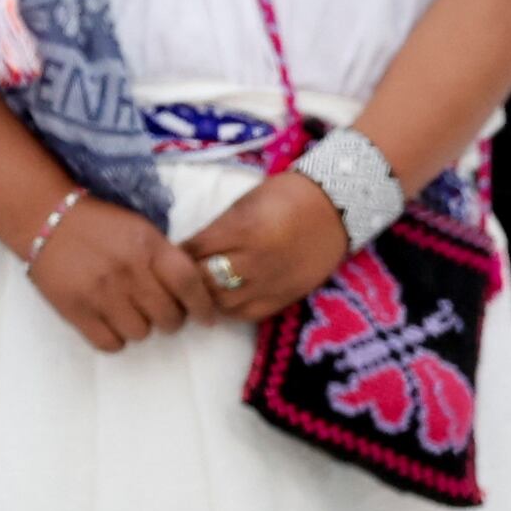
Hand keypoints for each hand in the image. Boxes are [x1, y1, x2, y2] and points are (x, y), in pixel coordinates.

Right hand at [29, 194, 221, 354]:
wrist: (46, 219)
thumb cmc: (101, 225)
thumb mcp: (142, 230)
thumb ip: (166, 258)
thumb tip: (194, 292)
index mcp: (149, 247)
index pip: (189, 284)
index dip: (204, 307)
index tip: (207, 318)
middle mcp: (128, 271)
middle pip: (168, 316)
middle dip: (172, 319)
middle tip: (163, 312)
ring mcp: (100, 292)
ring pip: (140, 333)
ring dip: (141, 327)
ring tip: (132, 313)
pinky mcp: (75, 309)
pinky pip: (109, 343)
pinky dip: (115, 338)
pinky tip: (112, 323)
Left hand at [182, 168, 351, 323]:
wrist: (338, 205)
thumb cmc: (286, 196)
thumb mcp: (244, 204)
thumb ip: (217, 230)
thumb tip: (188, 252)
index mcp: (242, 231)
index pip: (193, 252)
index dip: (178, 253)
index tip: (173, 254)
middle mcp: (256, 261)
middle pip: (204, 281)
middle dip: (189, 276)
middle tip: (184, 273)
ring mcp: (272, 282)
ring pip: (222, 303)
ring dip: (209, 295)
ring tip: (206, 287)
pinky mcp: (287, 296)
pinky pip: (248, 314)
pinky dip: (232, 308)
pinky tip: (229, 297)